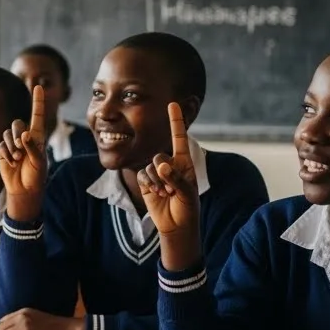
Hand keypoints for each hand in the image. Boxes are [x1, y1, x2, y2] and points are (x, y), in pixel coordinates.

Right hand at [0, 85, 47, 221]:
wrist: (24, 190)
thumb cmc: (36, 177)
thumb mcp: (40, 163)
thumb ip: (33, 148)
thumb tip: (24, 134)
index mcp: (37, 137)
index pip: (37, 116)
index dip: (38, 101)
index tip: (38, 86)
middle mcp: (24, 138)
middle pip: (17, 123)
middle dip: (17, 133)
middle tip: (21, 148)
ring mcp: (12, 144)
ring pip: (7, 133)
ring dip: (11, 146)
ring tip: (17, 159)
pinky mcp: (2, 151)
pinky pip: (0, 146)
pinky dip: (5, 154)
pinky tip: (11, 162)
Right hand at [137, 102, 198, 239]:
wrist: (176, 226)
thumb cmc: (187, 208)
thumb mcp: (188, 193)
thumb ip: (175, 177)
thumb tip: (161, 165)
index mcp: (185, 162)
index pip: (179, 138)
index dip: (175, 121)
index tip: (172, 104)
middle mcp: (170, 164)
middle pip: (160, 155)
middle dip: (164, 172)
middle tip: (172, 189)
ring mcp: (157, 172)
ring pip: (149, 166)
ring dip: (157, 181)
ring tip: (166, 194)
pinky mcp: (146, 181)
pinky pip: (142, 175)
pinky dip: (149, 184)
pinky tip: (156, 193)